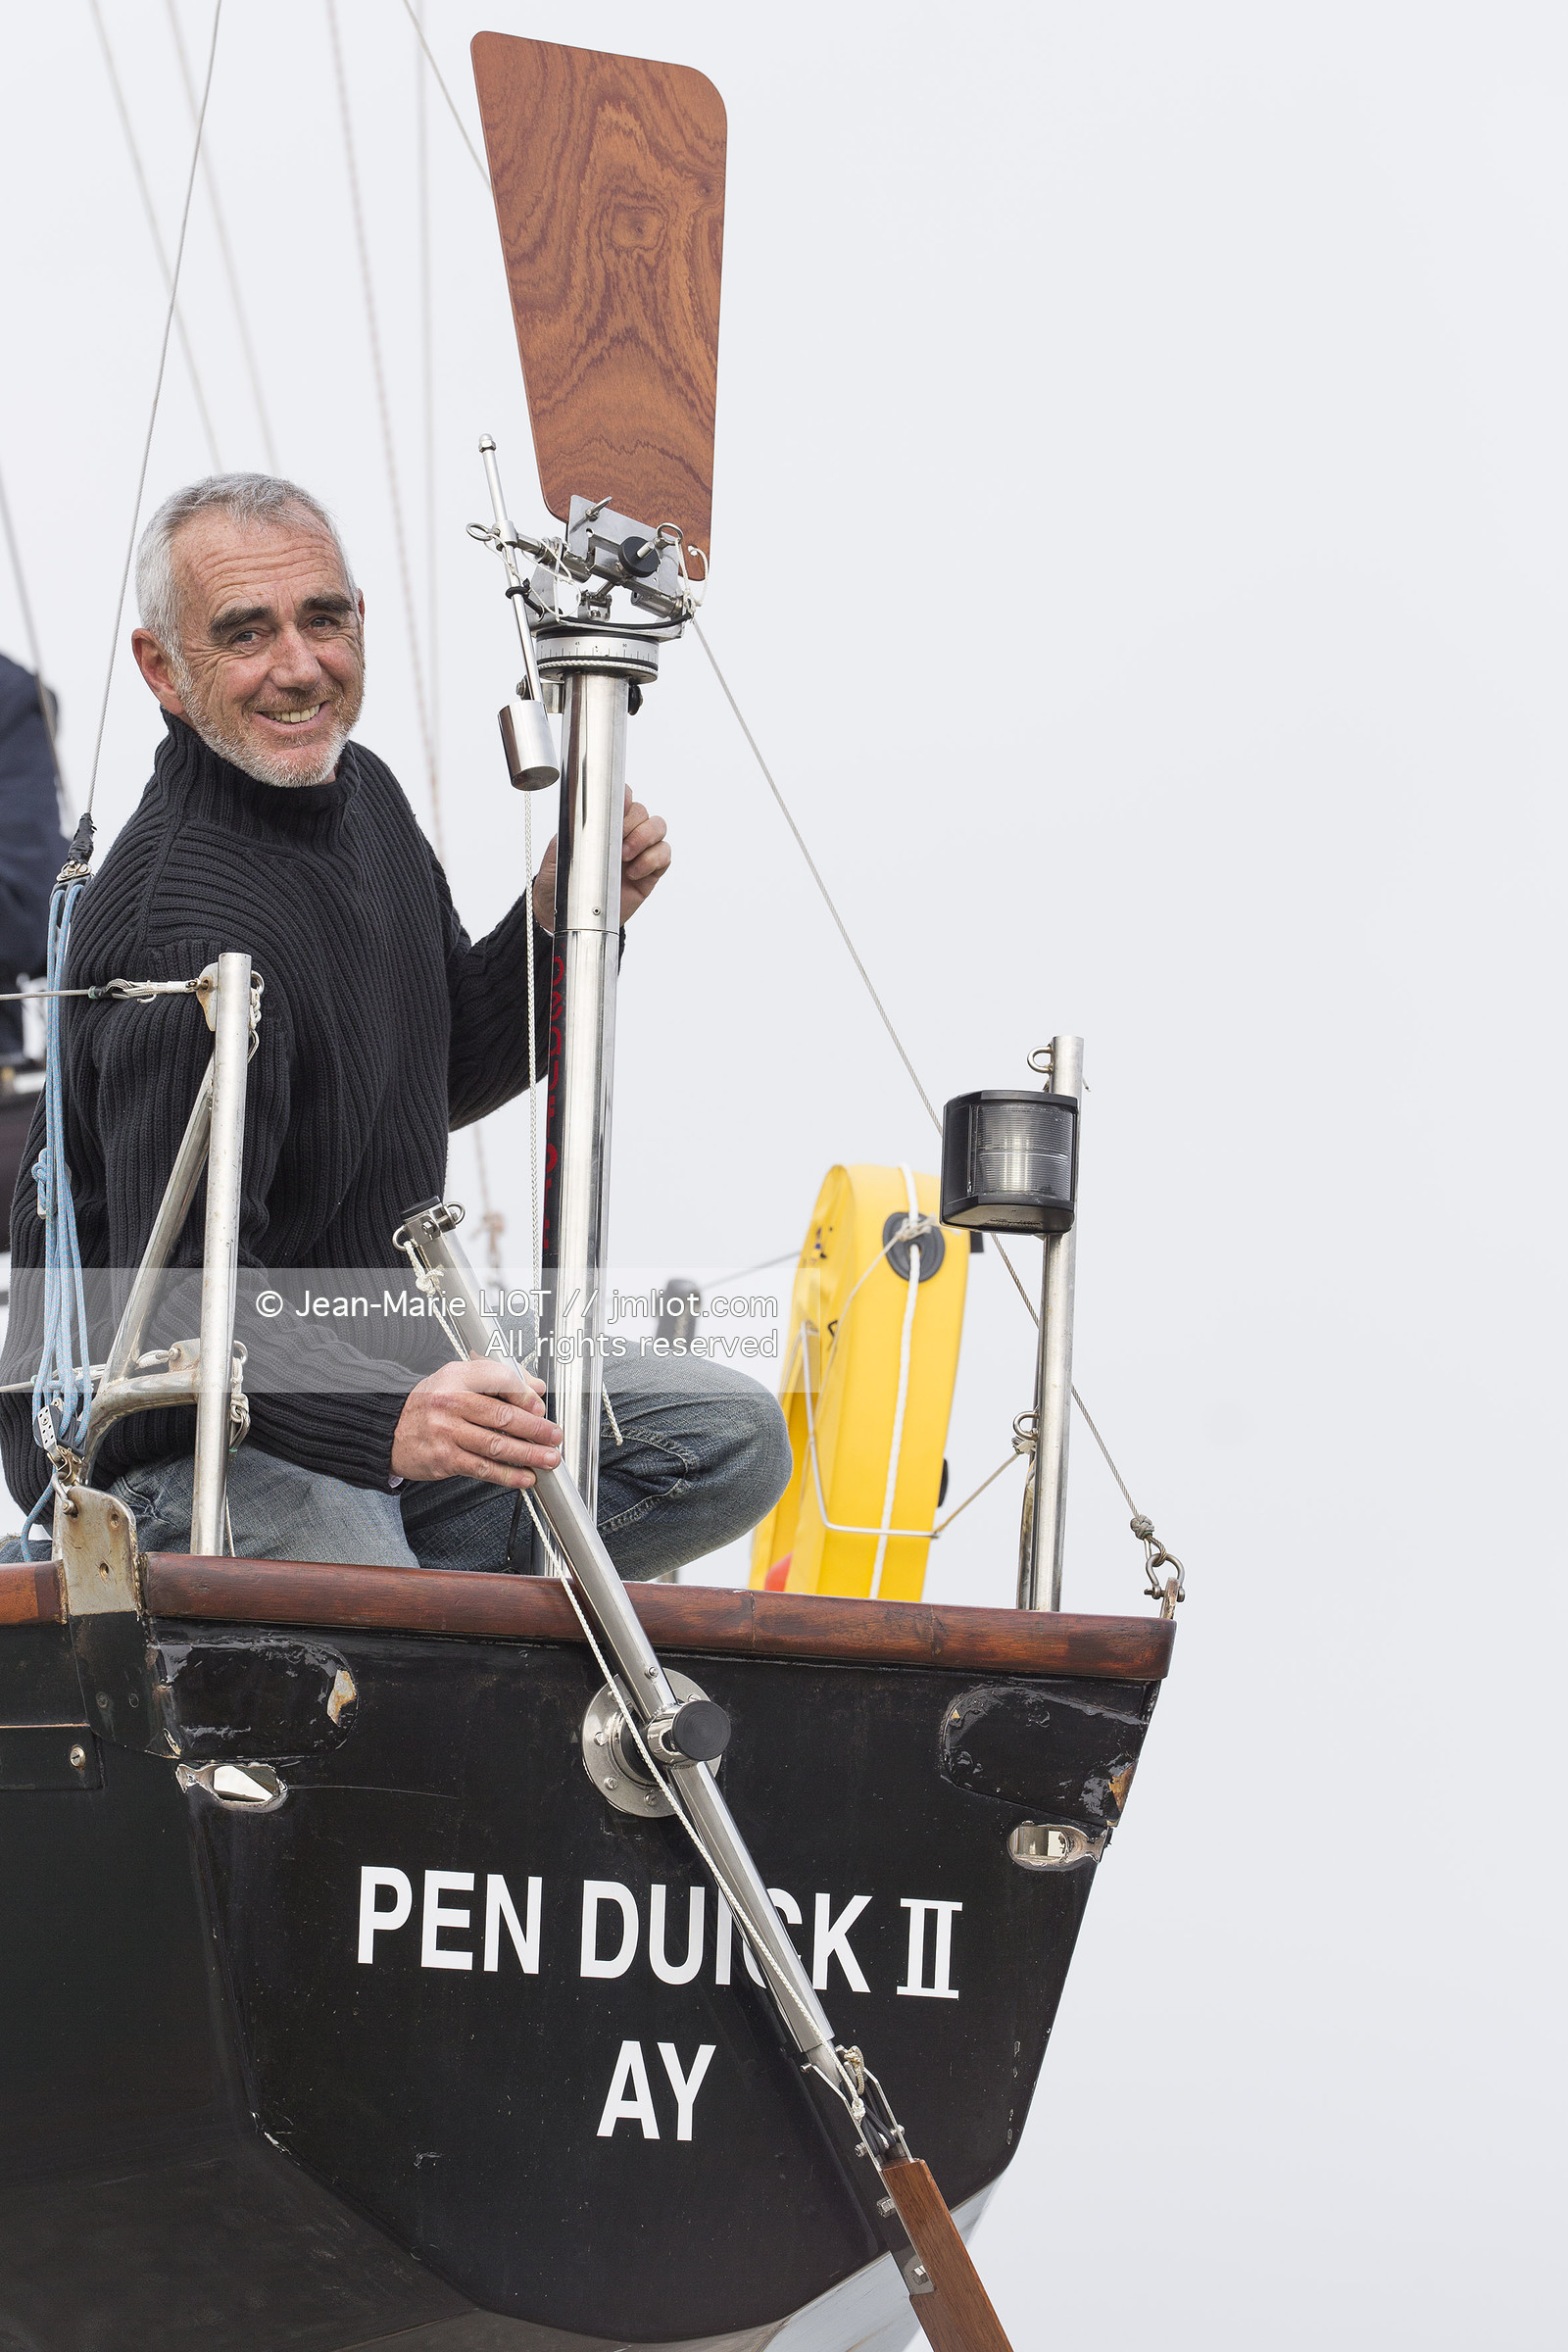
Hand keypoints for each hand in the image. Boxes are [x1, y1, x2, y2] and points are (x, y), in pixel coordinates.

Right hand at [390, 1356, 561, 1487]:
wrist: (389, 1431)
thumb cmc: (429, 1405)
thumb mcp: (457, 1379)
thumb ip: (497, 1378)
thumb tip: (534, 1388)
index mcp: (456, 1377)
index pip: (499, 1380)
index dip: (525, 1395)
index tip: (541, 1407)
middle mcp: (450, 1403)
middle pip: (503, 1417)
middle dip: (535, 1429)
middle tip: (554, 1436)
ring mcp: (446, 1433)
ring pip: (496, 1445)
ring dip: (528, 1454)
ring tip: (547, 1458)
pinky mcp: (444, 1459)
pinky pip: (483, 1468)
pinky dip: (508, 1475)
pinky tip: (525, 1477)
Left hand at [531, 788, 670, 928]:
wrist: (567, 913)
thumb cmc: (561, 879)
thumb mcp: (558, 850)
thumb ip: (572, 830)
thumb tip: (585, 816)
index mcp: (603, 823)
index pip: (622, 798)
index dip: (624, 798)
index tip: (618, 807)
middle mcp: (624, 833)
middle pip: (643, 812)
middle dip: (632, 823)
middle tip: (617, 842)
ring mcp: (639, 852)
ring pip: (658, 828)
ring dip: (644, 838)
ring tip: (625, 856)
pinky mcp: (650, 872)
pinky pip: (664, 855)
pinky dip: (652, 860)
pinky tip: (634, 873)